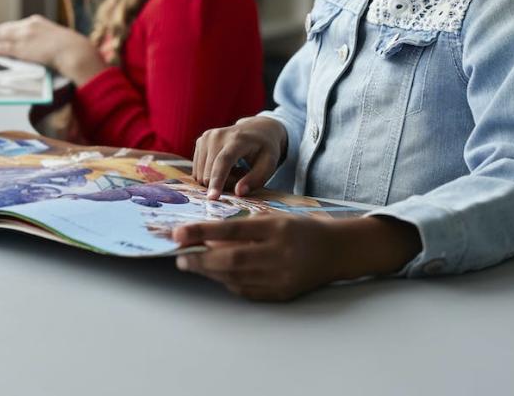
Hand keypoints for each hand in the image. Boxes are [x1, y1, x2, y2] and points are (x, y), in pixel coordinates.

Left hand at [0, 15, 106, 84]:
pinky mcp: (21, 46)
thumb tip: (40, 51)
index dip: (1, 32)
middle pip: (2, 29)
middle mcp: (27, 25)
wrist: (75, 52)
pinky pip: (0, 47)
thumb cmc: (71, 51)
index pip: (13, 26)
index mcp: (36, 22)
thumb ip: (44, 43)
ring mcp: (23, 35)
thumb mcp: (56, 41)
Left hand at [172, 215, 421, 301]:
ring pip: (235, 278)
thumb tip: (208, 238)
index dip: (202, 233)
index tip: (178, 233)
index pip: (232, 231)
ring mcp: (280, 278)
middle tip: (180, 255)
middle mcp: (279, 255)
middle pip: (231, 260)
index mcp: (277, 229)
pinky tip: (218, 274)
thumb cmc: (301, 230)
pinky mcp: (280, 294)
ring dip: (209, 272)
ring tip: (193, 264)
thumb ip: (244, 227)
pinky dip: (228, 282)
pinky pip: (246, 290)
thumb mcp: (275, 218)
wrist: (335, 252)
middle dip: (200, 258)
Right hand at [192, 116, 286, 198]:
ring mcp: (206, 137)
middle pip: (210, 172)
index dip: (217, 180)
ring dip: (217, 180)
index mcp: (237, 139)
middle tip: (242, 175)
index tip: (212, 198)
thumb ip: (255, 179)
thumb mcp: (269, 164)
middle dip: (224, 183)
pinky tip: (225, 166)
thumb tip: (238, 193)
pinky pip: (198, 171)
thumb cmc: (265, 149)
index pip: (223, 161)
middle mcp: (217, 136)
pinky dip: (211, 174)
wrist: (258, 129)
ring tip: (235, 169)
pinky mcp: (200, 141)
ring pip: (202, 174)